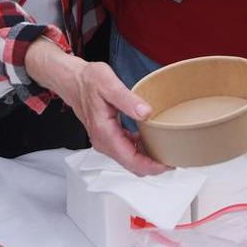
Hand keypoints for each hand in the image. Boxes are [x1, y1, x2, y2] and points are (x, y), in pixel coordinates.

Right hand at [28, 39, 166, 175]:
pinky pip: (127, 150)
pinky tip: (152, 139)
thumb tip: (146, 113)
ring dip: (148, 158)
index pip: (131, 160)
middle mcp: (104, 142)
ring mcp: (105, 141)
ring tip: (167, 149)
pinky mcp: (108, 137)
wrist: (73, 80)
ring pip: (130, 159)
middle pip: (132, 164)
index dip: (151, 166)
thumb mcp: (108, 84)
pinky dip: (140, 149)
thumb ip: (127, 100)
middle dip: (153, 165)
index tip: (169, 163)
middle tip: (174, 156)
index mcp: (105, 133)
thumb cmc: (87, 80)